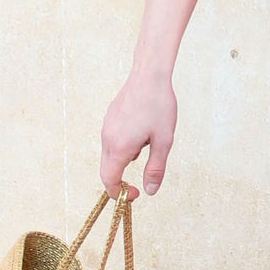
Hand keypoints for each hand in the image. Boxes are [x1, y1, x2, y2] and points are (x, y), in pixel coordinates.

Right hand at [100, 69, 176, 197]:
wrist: (149, 75)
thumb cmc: (159, 107)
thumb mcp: (163, 142)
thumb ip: (155, 169)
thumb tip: (150, 191)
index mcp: (119, 147)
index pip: (109, 181)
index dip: (120, 193)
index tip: (136, 194)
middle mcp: (107, 139)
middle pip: (106, 170)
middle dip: (120, 181)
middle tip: (139, 184)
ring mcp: (106, 127)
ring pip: (109, 155)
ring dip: (123, 162)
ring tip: (148, 145)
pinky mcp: (109, 119)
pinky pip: (112, 141)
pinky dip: (123, 148)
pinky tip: (142, 134)